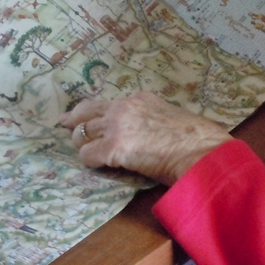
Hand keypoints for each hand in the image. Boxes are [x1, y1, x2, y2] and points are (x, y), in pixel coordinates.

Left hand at [59, 92, 231, 184]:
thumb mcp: (171, 116)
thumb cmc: (196, 138)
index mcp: (140, 98)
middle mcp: (124, 107)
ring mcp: (117, 126)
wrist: (200, 150)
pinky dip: (89, 161)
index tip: (88, 116)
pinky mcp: (114, 147)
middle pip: (87, 110)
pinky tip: (96, 166)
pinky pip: (88, 154)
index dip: (97, 112)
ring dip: (81, 143)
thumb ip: (153, 118)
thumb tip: (150, 131)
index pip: (109, 103)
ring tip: (85, 152)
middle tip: (64, 124)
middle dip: (74, 118)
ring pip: (82, 132)